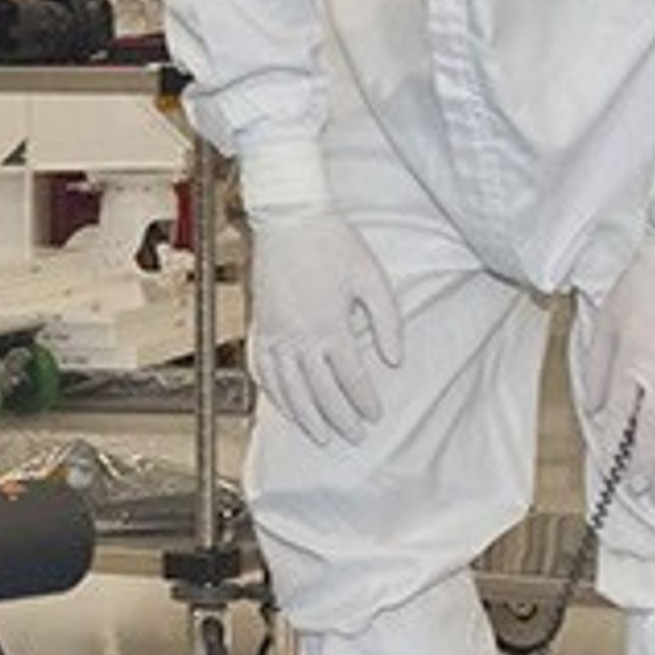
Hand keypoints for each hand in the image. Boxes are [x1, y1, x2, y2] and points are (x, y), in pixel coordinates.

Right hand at [254, 207, 402, 446]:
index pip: (350, 377)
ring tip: (320, 436)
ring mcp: (275, 333)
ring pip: (288, 389)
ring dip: (305, 416)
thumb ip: (387, 321)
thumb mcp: (373, 277)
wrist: (288, 217)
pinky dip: (274, 393)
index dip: (364, 401)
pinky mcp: (260, 326)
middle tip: (354, 436)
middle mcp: (299, 335)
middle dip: (338, 418)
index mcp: (329, 325)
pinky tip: (285, 406)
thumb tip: (394, 360)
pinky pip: (263, 370)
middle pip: (319, 391)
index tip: (375, 416)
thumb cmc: (334, 242)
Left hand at [584, 237, 654, 491]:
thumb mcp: (607, 322)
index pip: (621, 418)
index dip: (616, 448)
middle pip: (653, 432)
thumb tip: (596, 408)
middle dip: (644, 464)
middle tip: (640, 488)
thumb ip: (599, 369)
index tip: (613, 468)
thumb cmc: (643, 285)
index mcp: (631, 363)